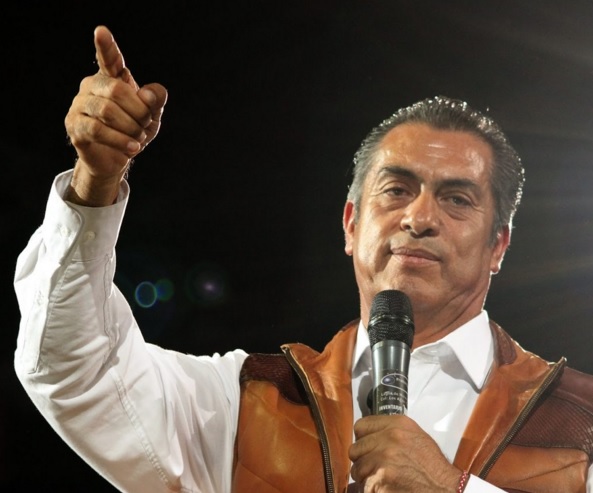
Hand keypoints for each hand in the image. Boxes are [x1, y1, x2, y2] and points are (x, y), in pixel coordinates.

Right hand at [64, 25, 167, 205]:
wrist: (117, 159)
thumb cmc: (134, 131)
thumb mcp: (152, 117)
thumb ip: (155, 101)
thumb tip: (148, 93)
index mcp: (111, 78)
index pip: (109, 59)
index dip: (106, 46)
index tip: (101, 31)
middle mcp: (91, 86)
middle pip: (117, 90)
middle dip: (139, 111)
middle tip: (145, 125)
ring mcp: (79, 105)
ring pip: (107, 111)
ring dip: (131, 128)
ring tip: (139, 139)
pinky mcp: (75, 126)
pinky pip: (98, 130)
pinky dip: (120, 140)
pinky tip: (133, 148)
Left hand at [349, 415, 461, 491]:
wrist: (444, 488)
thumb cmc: (431, 464)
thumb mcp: (414, 435)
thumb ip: (390, 430)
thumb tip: (368, 435)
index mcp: (396, 425)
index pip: (360, 426)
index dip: (363, 438)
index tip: (368, 446)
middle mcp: (388, 439)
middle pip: (355, 449)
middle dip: (362, 459)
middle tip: (374, 466)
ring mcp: (382, 461)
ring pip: (356, 469)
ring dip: (365, 476)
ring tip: (381, 478)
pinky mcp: (379, 482)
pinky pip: (363, 486)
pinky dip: (370, 489)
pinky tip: (384, 488)